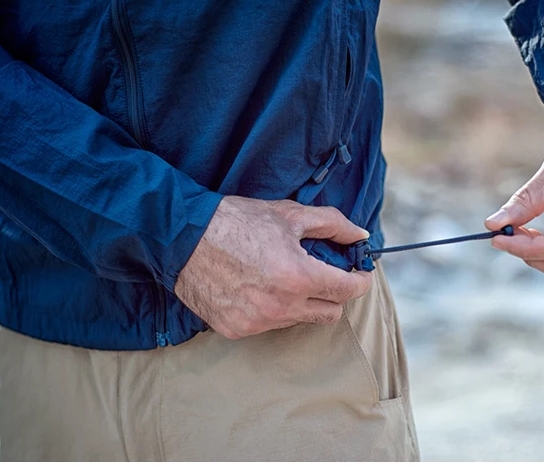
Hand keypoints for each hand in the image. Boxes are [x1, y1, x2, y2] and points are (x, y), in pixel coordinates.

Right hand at [175, 196, 372, 338]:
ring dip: (299, 302)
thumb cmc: (236, 221)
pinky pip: (267, 325)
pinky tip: (255, 287)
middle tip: (321, 274)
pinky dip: (269, 310)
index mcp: (299, 277)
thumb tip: (360, 236)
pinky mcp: (236, 330)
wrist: (183, 237)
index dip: (360, 281)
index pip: (348, 291)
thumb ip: (332, 225)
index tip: (359, 274)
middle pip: (330, 313)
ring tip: (279, 276)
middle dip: (332, 294)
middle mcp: (282, 307)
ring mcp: (258, 322)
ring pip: (298, 320)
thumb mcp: (289, 214)